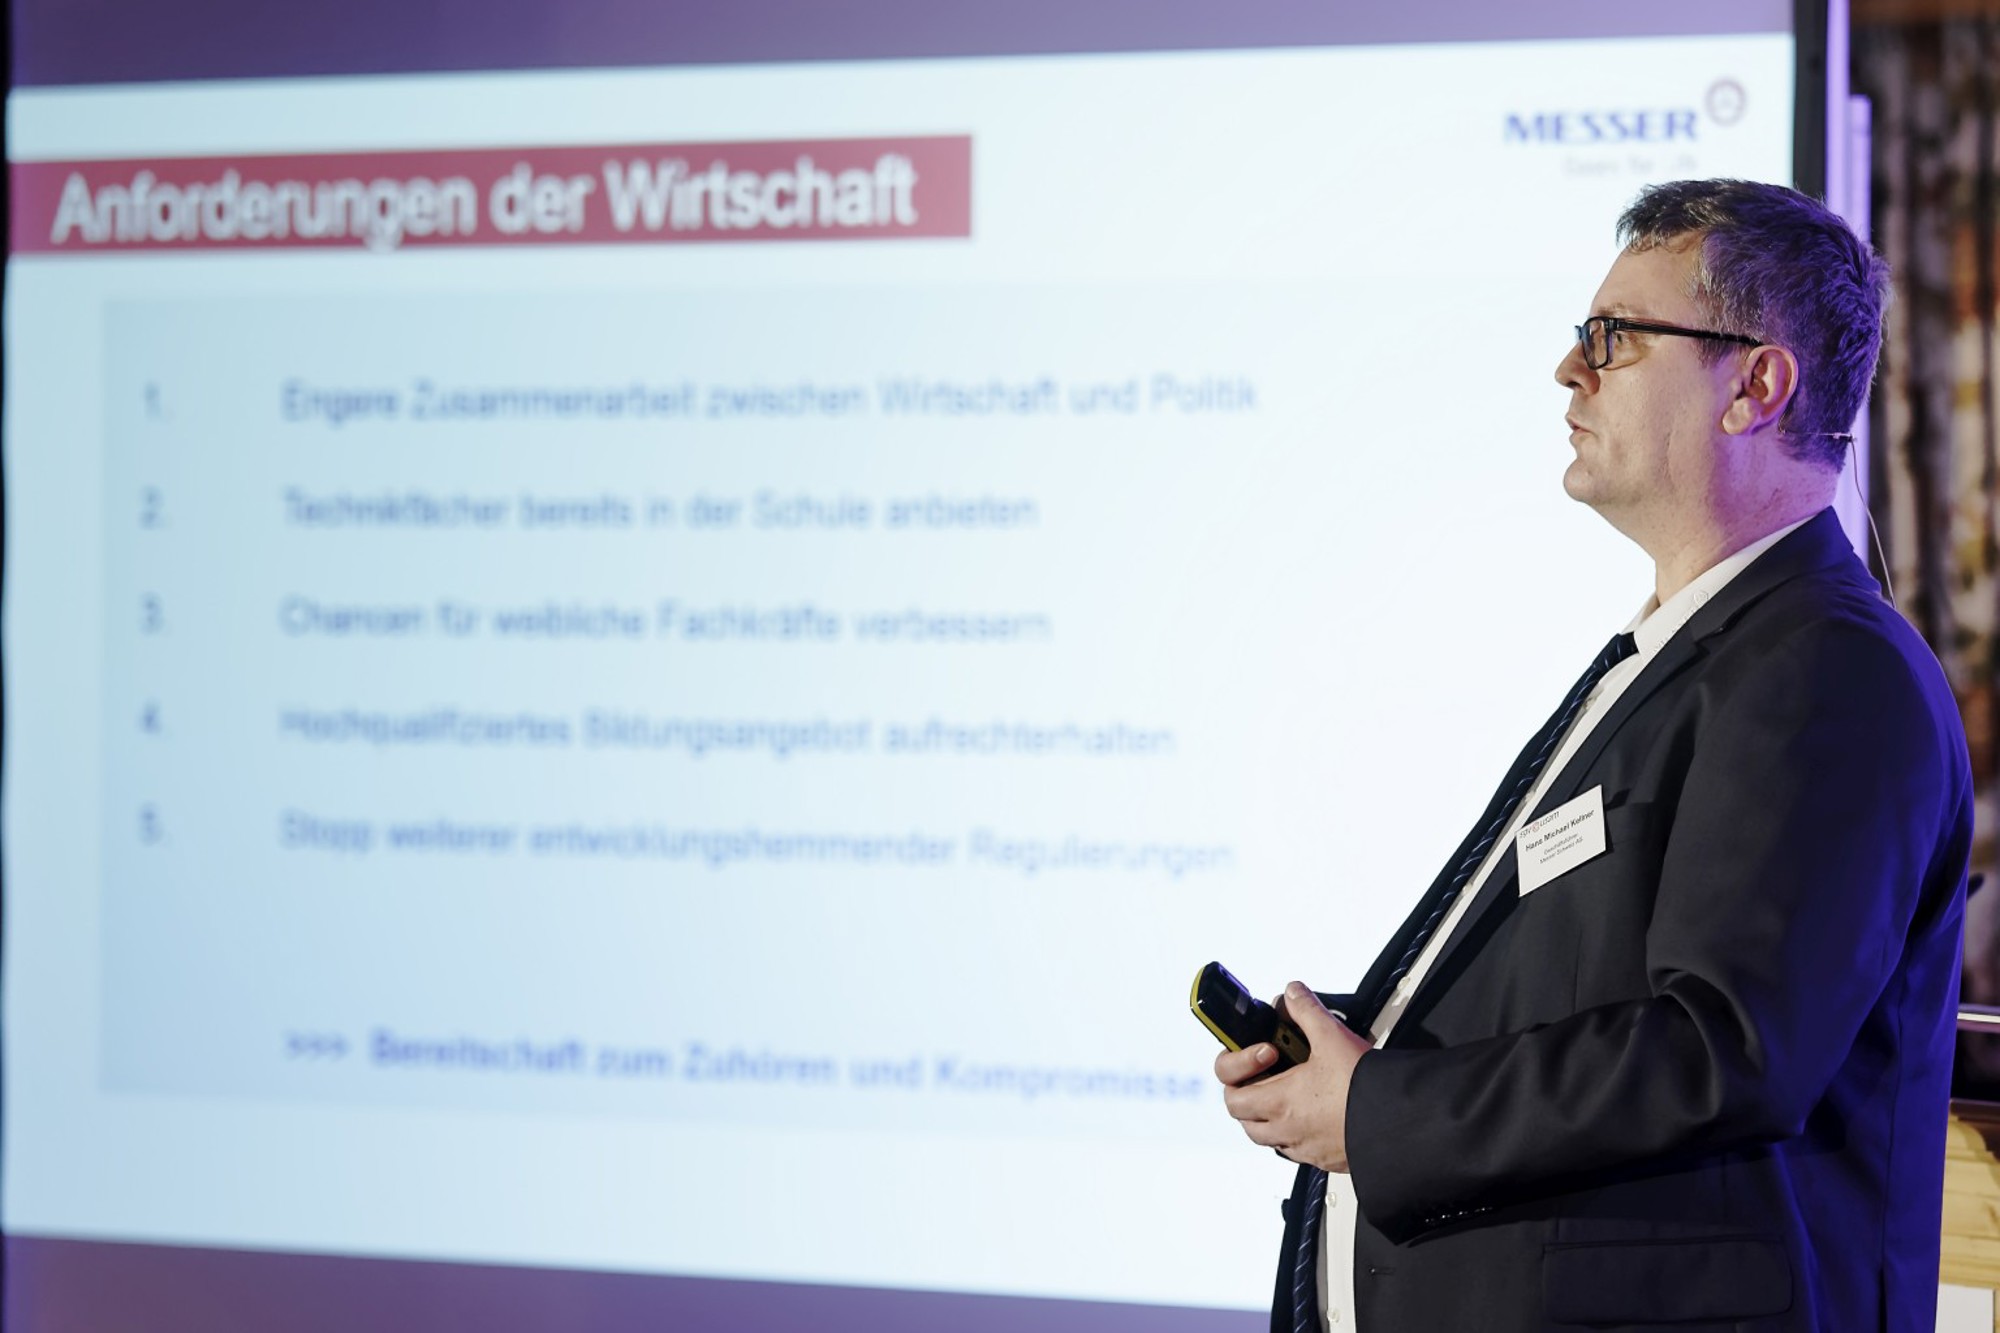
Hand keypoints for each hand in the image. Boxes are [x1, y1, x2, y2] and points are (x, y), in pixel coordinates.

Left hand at [1215, 982, 1370, 1172]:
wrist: (1402, 1122)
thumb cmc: (1366, 1088)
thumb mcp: (1332, 1037)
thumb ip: (1307, 1011)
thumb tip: (1292, 994)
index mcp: (1279, 1102)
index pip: (1232, 1094)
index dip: (1238, 1069)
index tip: (1265, 1053)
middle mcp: (1287, 1130)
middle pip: (1244, 1119)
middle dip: (1248, 1094)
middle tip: (1265, 1073)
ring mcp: (1305, 1149)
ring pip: (1268, 1138)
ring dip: (1268, 1117)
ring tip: (1286, 1093)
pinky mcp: (1325, 1160)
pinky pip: (1296, 1151)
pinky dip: (1295, 1133)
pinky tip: (1312, 1114)